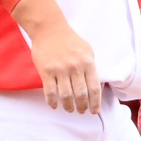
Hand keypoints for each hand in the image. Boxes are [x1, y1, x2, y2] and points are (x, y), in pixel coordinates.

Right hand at [12, 0, 100, 114]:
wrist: (49, 29)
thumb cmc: (69, 40)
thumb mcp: (86, 51)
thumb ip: (90, 67)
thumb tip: (94, 86)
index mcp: (87, 63)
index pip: (94, 88)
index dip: (95, 102)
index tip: (94, 111)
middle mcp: (75, 68)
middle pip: (80, 94)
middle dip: (82, 106)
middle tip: (81, 111)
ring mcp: (59, 70)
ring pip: (65, 95)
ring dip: (68, 106)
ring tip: (69, 110)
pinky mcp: (46, 71)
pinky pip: (50, 91)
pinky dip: (52, 101)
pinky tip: (54, 105)